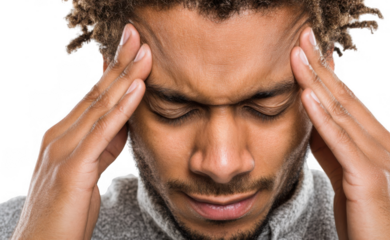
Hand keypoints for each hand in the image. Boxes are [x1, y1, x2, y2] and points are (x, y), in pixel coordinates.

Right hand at [11, 23, 151, 239]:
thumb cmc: (66, 210)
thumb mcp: (90, 171)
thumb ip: (104, 146)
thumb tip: (123, 124)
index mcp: (65, 135)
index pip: (94, 96)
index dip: (114, 70)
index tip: (132, 47)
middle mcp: (60, 135)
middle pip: (96, 93)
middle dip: (120, 62)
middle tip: (137, 34)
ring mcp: (63, 150)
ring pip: (100, 106)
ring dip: (125, 77)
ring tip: (144, 52)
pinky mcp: (72, 169)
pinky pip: (102, 133)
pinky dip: (121, 109)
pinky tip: (137, 89)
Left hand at [290, 27, 389, 239]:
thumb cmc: (366, 214)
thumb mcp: (344, 173)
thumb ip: (331, 147)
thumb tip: (312, 122)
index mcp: (374, 139)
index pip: (344, 98)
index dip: (323, 72)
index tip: (304, 48)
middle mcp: (381, 141)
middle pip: (343, 97)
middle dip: (319, 65)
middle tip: (302, 37)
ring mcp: (378, 156)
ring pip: (342, 112)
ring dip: (317, 82)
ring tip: (298, 55)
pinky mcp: (369, 176)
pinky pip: (341, 140)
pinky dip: (323, 116)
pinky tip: (307, 95)